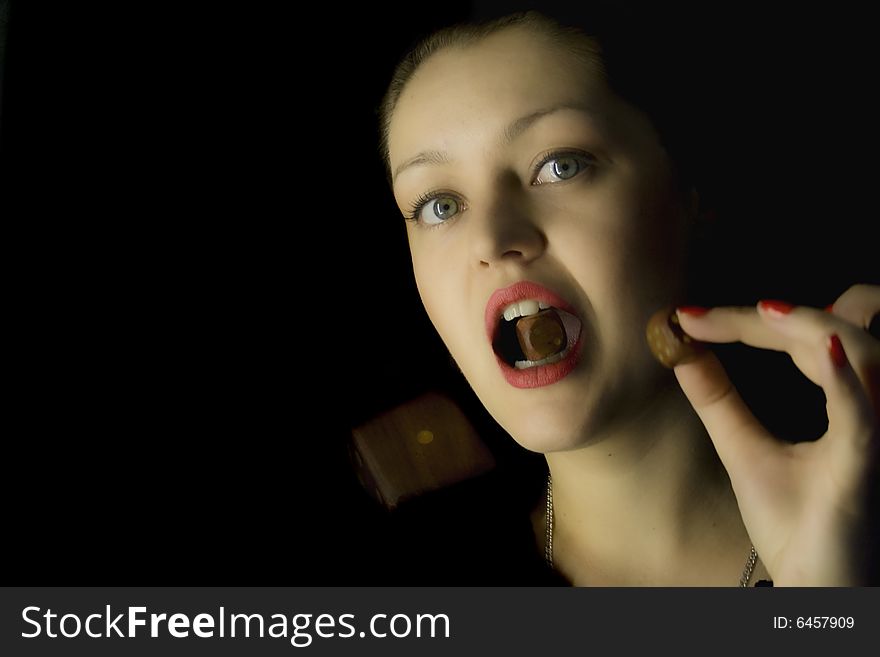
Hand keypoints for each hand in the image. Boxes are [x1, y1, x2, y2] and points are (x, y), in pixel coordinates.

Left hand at [673, 284, 879, 585]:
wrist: (818, 592)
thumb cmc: (798, 527)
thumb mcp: (745, 450)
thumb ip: (719, 399)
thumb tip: (682, 350)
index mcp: (847, 405)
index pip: (807, 340)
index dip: (751, 320)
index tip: (689, 317)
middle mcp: (869, 412)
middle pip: (835, 333)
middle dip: (770, 317)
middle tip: (699, 317)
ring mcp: (873, 436)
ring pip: (865, 354)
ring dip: (809, 328)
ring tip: (756, 313)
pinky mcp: (866, 466)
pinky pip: (864, 415)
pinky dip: (847, 379)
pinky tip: (825, 350)